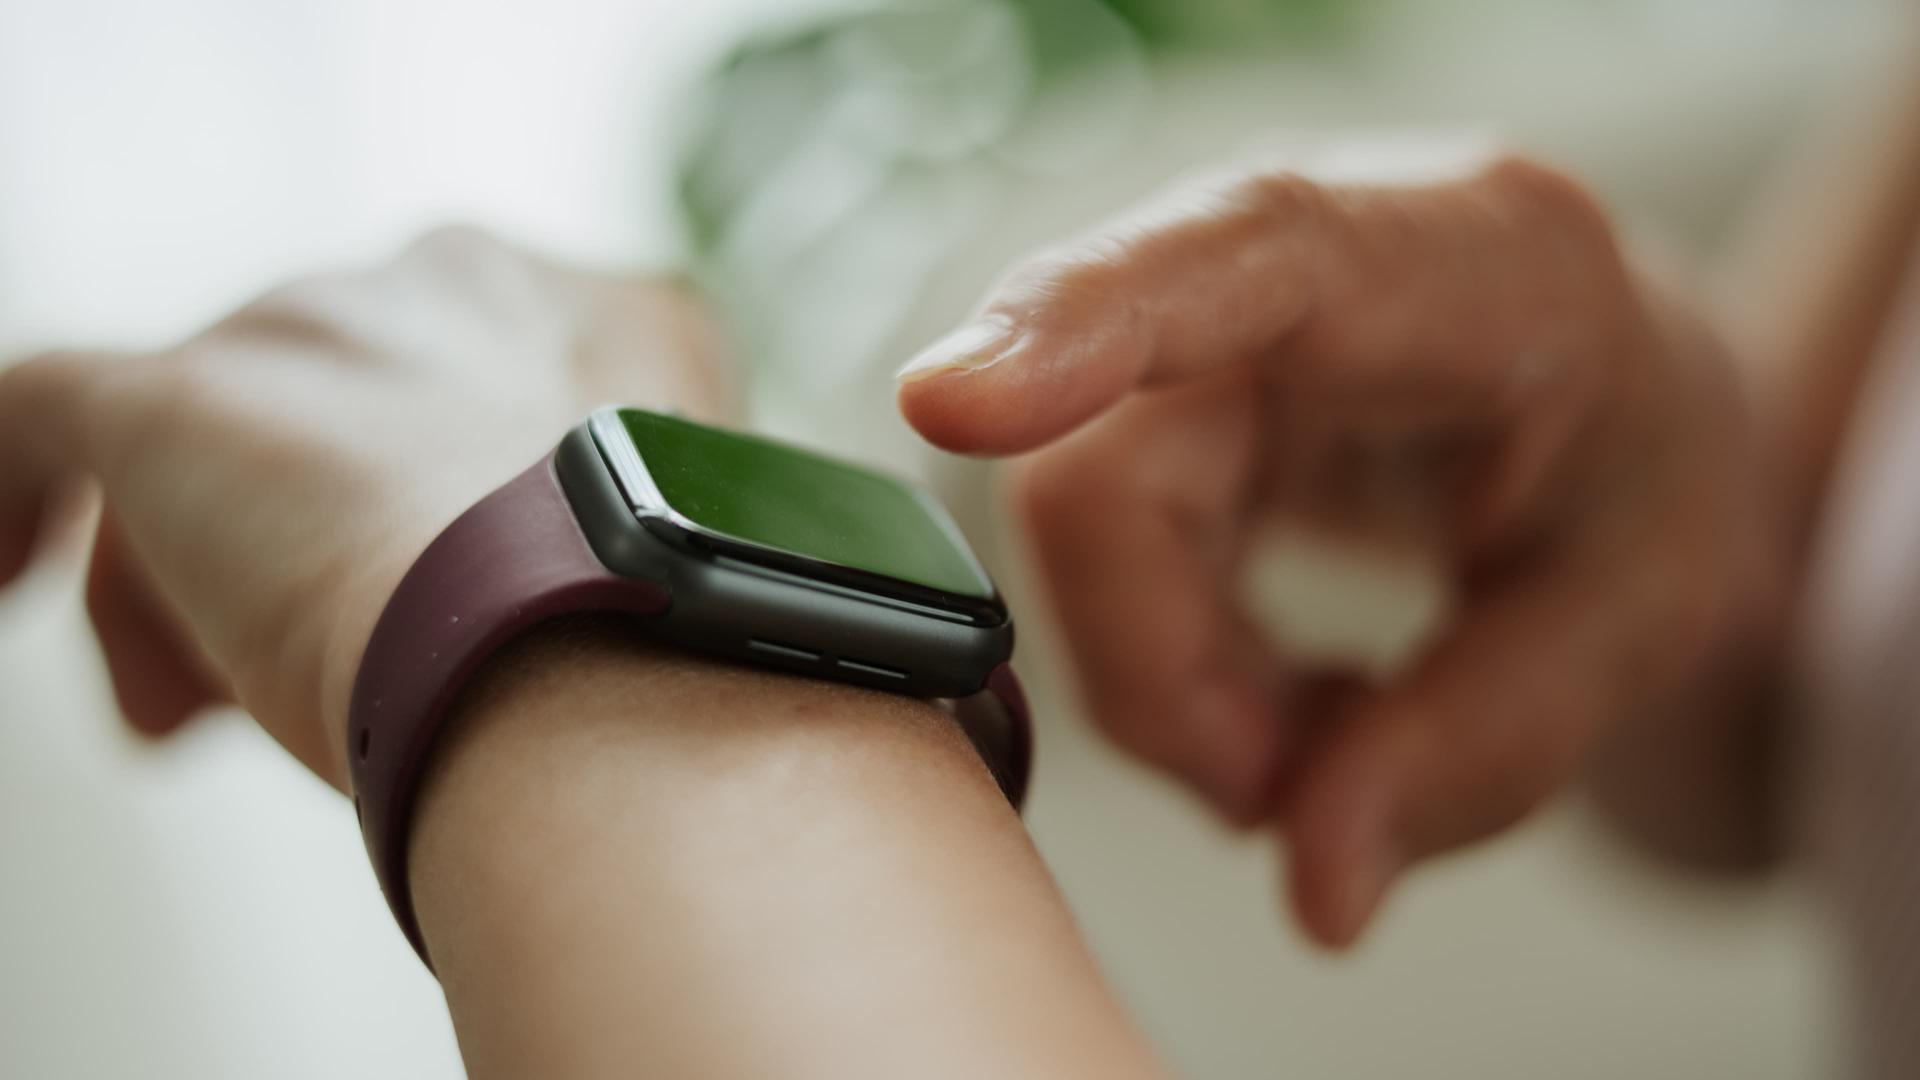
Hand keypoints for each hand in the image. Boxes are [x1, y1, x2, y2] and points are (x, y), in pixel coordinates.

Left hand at [0, 227, 729, 788]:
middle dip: (309, 535)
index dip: (433, 498)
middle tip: (300, 670)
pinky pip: (42, 414)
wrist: (602, 639)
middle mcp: (450, 285)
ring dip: (204, 557)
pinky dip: (15, 492)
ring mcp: (315, 327)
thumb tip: (524, 611)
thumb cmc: (665, 641)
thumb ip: (617, 530)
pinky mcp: (181, 397)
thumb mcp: (676, 555)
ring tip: (216, 702)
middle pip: (336, 403)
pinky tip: (11, 570)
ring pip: (216, 424)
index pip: (477, 384)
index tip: (423, 601)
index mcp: (602, 313)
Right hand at [897, 147, 1788, 945]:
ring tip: (1321, 741)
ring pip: (1084, 532)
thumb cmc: (1646, 468)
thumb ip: (1486, 744)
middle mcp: (1309, 267)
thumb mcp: (1644, 615)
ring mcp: (1214, 329)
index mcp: (1472, 258)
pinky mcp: (1163, 400)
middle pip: (1115, 471)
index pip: (1253, 255)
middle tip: (1285, 791)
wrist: (1619, 412)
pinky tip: (1287, 689)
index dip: (1085, 321)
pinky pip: (1102, 557)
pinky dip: (1180, 668)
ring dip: (1180, 685)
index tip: (951, 403)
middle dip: (1172, 674)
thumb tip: (1312, 885)